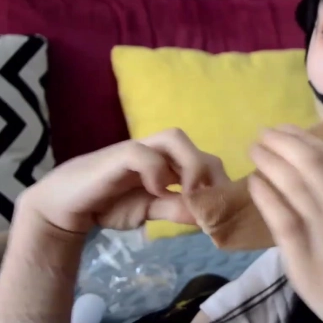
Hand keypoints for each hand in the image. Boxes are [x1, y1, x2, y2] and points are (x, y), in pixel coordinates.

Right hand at [21, 128, 228, 234]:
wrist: (66, 206)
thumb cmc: (111, 204)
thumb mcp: (152, 211)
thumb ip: (178, 210)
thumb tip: (209, 217)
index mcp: (169, 163)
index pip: (207, 161)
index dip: (219, 182)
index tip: (223, 208)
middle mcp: (157, 151)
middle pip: (196, 147)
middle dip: (210, 174)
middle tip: (210, 202)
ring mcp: (138, 150)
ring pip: (174, 138)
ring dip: (190, 164)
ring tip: (190, 192)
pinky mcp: (118, 155)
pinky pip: (143, 153)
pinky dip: (156, 171)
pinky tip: (157, 191)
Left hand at [248, 125, 322, 322]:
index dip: (304, 138)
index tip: (287, 129)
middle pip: (309, 164)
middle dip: (282, 142)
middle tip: (263, 133)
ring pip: (292, 186)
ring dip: (269, 162)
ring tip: (255, 150)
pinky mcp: (303, 260)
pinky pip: (280, 220)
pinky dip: (266, 195)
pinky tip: (255, 183)